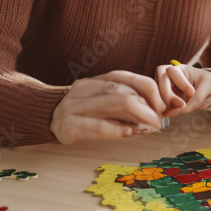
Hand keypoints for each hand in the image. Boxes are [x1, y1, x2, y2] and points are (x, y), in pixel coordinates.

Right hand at [50, 70, 165, 144]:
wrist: (47, 119)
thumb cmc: (83, 113)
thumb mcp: (103, 104)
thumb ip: (126, 105)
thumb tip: (157, 112)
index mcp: (96, 81)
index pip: (128, 77)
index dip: (150, 90)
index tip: (163, 106)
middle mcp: (86, 88)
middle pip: (122, 90)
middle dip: (147, 105)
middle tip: (160, 120)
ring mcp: (75, 105)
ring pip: (112, 102)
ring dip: (138, 114)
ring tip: (151, 126)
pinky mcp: (69, 125)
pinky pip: (96, 125)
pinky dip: (116, 129)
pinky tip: (129, 133)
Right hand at [155, 64, 210, 116]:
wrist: (207, 92)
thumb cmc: (207, 84)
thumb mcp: (206, 88)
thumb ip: (195, 99)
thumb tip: (179, 111)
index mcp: (180, 69)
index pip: (173, 72)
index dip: (180, 83)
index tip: (192, 93)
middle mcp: (168, 77)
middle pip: (160, 82)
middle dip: (168, 95)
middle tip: (182, 106)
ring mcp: (163, 88)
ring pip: (157, 94)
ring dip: (164, 105)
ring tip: (177, 112)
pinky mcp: (163, 100)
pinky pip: (159, 105)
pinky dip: (164, 111)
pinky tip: (172, 114)